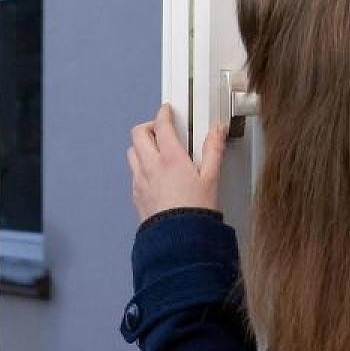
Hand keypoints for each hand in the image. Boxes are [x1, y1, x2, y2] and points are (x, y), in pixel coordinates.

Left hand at [126, 103, 227, 221]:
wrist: (178, 239)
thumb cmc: (195, 211)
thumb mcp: (211, 178)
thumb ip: (213, 150)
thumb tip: (217, 131)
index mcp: (170, 158)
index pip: (162, 125)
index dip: (164, 113)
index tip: (167, 111)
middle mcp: (150, 166)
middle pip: (138, 134)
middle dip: (148, 126)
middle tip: (161, 129)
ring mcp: (140, 180)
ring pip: (132, 152)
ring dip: (141, 146)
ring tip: (157, 151)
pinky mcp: (136, 194)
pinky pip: (133, 172)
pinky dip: (140, 166)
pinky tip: (154, 174)